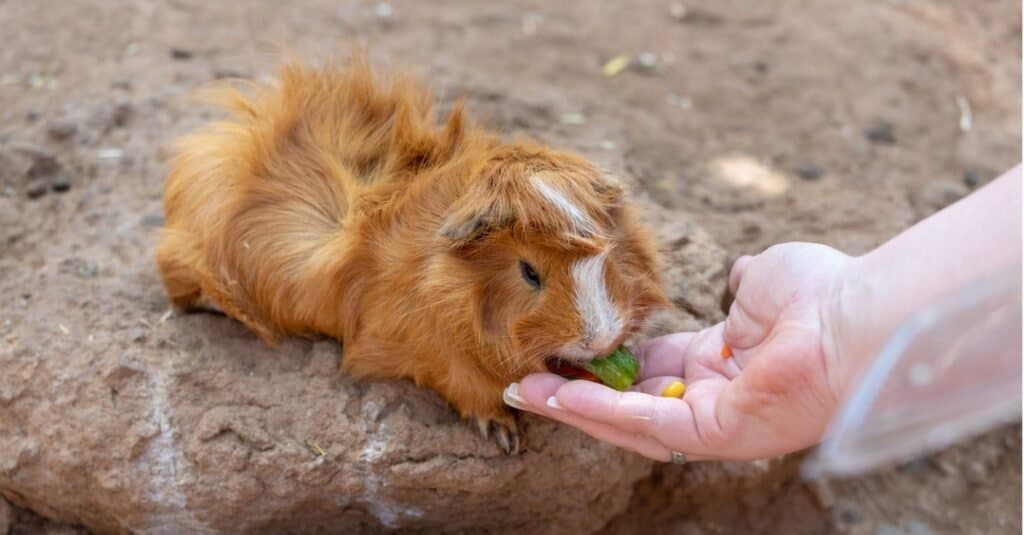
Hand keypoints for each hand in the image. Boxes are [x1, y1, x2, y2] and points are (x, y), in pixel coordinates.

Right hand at [505, 242, 854, 461]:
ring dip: (574, 407)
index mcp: (722, 364)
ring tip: (526, 392)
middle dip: (576, 392)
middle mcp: (713, 398)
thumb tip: (735, 277)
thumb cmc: (822, 293)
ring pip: (628, 422)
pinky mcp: (715, 432)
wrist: (859, 314)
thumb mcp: (763, 278)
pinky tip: (558, 394)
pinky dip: (598, 411)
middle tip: (528, 381)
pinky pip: (645, 424)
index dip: (606, 364)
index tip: (565, 350)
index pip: (650, 372)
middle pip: (629, 401)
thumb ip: (738, 286)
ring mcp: (714, 420)